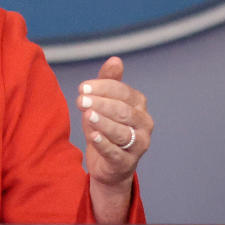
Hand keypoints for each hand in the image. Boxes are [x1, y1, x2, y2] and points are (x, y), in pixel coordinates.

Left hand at [76, 57, 152, 220]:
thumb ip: (108, 82)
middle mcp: (144, 124)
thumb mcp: (103, 103)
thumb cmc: (105, 128)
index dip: (103, 88)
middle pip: (123, 111)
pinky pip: (116, 152)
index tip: (82, 87)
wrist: (108, 165)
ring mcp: (139, 145)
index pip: (123, 92)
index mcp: (139, 105)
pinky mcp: (127, 163)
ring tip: (88, 115)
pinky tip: (93, 136)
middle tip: (81, 100)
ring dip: (104, 122)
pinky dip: (104, 144)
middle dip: (101, 104)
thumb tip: (115, 59)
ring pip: (122, 132)